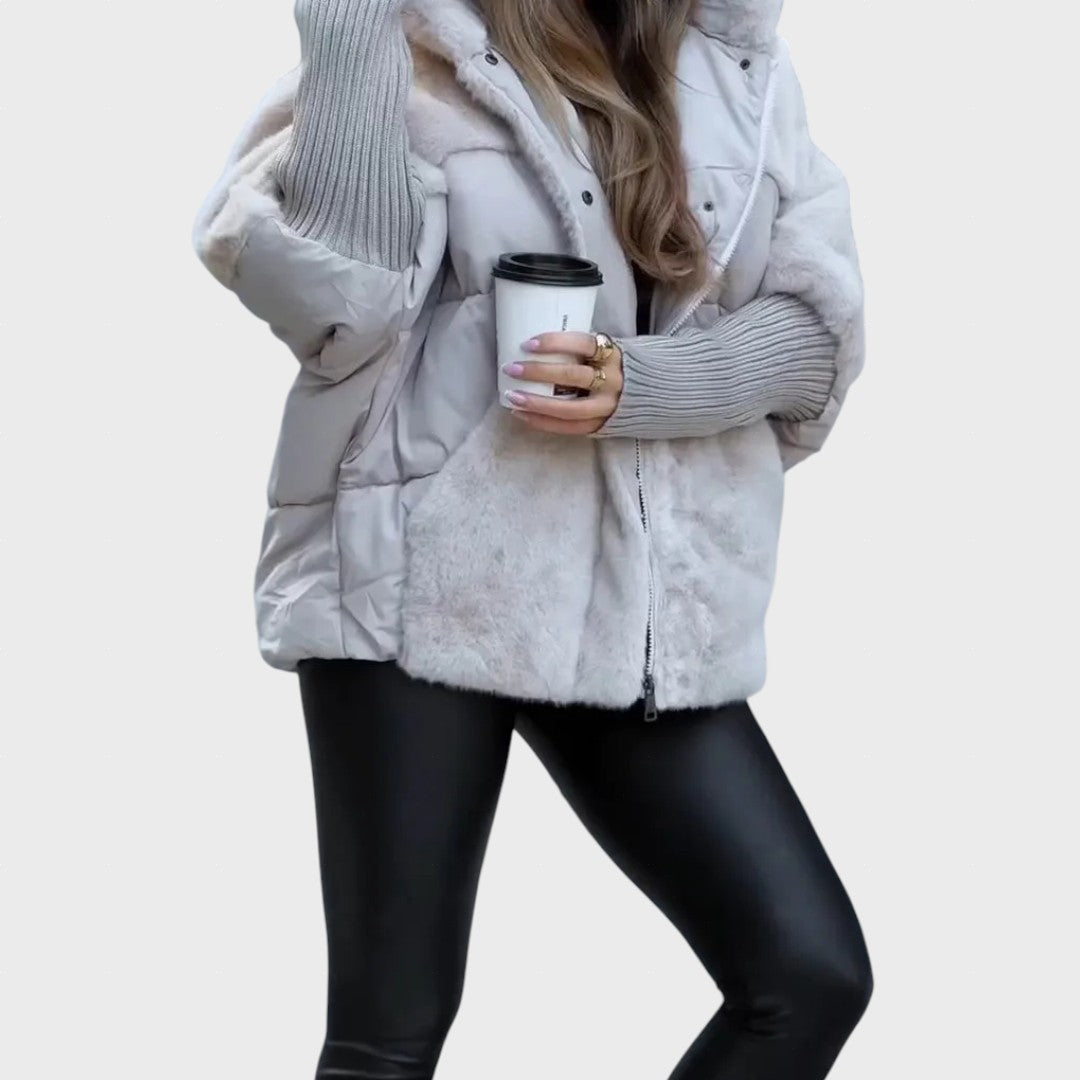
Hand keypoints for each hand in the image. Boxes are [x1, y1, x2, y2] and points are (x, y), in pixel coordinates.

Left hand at [502, 332, 623, 435]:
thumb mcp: (610, 352)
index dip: (554, 342)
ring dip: (536, 403)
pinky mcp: (601, 426)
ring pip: (568, 408)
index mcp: (613, 356)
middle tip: (512, 368)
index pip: (584, 343)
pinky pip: (569, 428)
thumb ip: (585, 351)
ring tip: (512, 397)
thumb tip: (539, 345)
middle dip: (539, 372)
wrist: (656, 396)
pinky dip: (543, 422)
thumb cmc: (620, 368)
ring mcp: (607, 407)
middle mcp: (613, 381)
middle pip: (572, 376)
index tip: (528, 343)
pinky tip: (523, 415)